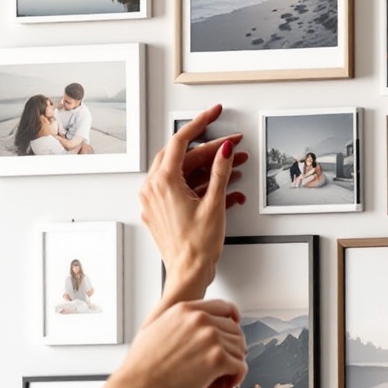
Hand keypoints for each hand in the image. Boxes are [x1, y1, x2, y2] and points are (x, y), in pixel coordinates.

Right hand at [122, 298, 245, 387]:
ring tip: (223, 377)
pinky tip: (226, 384)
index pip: (223, 307)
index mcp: (185, 310)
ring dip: (234, 364)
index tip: (235, 328)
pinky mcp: (217, 359)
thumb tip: (182, 328)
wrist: (139, 384)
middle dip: (233, 347)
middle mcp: (200, 320)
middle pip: (234, 329)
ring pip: (239, 348)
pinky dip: (236, 377)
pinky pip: (240, 366)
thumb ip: (175, 322)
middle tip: (227, 361)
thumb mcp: (155, 328)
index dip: (233, 320)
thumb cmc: (143, 364)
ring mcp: (210, 338)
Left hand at [139, 108, 246, 301]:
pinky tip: (224, 190)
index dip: (200, 123)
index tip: (213, 113)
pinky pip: (180, 189)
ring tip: (234, 167)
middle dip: (210, 149)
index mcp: (163, 182)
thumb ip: (220, 171)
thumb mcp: (214, 204)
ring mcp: (155, 200)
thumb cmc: (197, 247)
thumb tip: (225, 149)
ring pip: (183, 172)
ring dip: (208, 168)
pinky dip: (200, 185)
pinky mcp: (160, 211)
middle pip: (182, 156)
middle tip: (230, 145)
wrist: (188, 274)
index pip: (180, 140)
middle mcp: (153, 189)